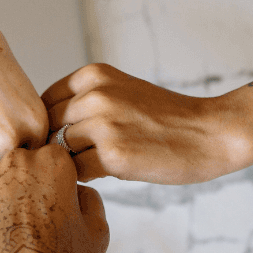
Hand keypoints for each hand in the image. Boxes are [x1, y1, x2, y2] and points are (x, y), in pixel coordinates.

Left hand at [0, 144, 108, 252]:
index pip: (46, 159)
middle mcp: (16, 160)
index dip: (47, 187)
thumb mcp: (96, 230)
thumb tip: (75, 188)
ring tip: (1, 240)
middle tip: (22, 229)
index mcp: (52, 161)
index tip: (46, 212)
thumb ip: (88, 197)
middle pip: (14, 168)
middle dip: (18, 192)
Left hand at [41, 63, 241, 184]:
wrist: (210, 133)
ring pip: (59, 149)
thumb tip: (42, 126)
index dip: (49, 124)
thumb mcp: (120, 90)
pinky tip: (103, 174)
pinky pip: (76, 171)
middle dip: (54, 144)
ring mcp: (103, 125)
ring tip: (91, 165)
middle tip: (71, 158)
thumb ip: (83, 100)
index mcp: (92, 75)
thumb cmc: (163, 117)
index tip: (61, 137)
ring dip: (68, 162)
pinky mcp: (113, 155)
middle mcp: (94, 95)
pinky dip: (83, 177)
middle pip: (48, 127)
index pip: (45, 102)